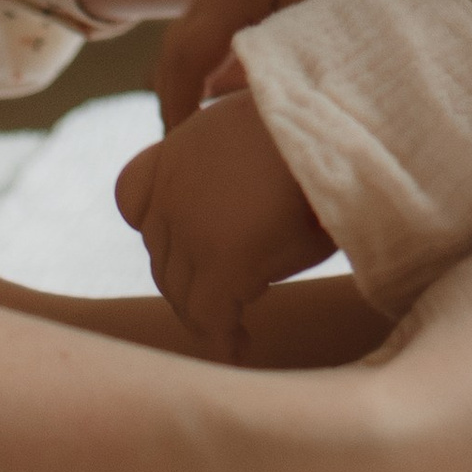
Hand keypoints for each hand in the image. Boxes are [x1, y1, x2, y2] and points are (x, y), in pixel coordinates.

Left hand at [115, 86, 330, 355]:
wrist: (339, 123)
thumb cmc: (317, 125)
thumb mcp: (258, 125)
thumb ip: (229, 160)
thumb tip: (246, 193)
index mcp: (178, 149)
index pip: (132, 197)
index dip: (156, 225)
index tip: (188, 242)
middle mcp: (172, 190)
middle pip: (161, 255)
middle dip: (189, 280)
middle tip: (225, 299)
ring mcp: (192, 229)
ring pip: (181, 293)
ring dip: (205, 313)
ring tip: (234, 329)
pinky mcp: (223, 264)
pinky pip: (210, 320)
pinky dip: (224, 340)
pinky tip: (241, 348)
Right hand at [154, 0, 370, 129]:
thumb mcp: (309, 3)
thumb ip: (281, 50)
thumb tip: (253, 100)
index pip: (186, 62)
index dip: (178, 105)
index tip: (177, 145)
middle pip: (173, 53)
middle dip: (171, 97)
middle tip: (177, 144)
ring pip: (187, 39)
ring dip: (185, 77)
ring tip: (196, 122)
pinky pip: (206, 26)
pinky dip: (206, 57)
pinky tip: (224, 83)